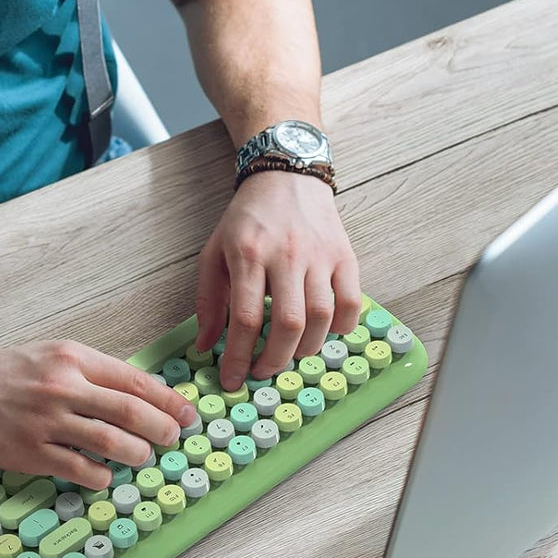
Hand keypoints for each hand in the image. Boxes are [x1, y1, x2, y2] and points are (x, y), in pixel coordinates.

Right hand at [0, 341, 198, 490]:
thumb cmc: (4, 374)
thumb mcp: (51, 355)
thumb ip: (91, 371)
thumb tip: (139, 394)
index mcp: (71, 358)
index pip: (134, 380)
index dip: (168, 400)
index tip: (186, 413)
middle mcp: (62, 387)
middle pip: (131, 411)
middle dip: (162, 429)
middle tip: (173, 439)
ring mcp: (47, 422)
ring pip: (111, 442)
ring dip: (137, 454)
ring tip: (141, 457)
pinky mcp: (32, 453)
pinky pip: (81, 470)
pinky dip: (102, 476)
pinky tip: (105, 475)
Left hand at [194, 170, 361, 391]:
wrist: (286, 178)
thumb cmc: (246, 220)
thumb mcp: (213, 253)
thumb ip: (209, 300)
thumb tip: (206, 345)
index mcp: (247, 255)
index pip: (246, 318)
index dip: (239, 357)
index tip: (234, 379)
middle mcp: (286, 255)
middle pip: (289, 323)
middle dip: (275, 360)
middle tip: (262, 372)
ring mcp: (319, 255)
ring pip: (322, 317)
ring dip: (306, 348)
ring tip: (289, 354)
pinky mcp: (345, 256)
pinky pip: (350, 302)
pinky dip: (340, 326)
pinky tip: (323, 332)